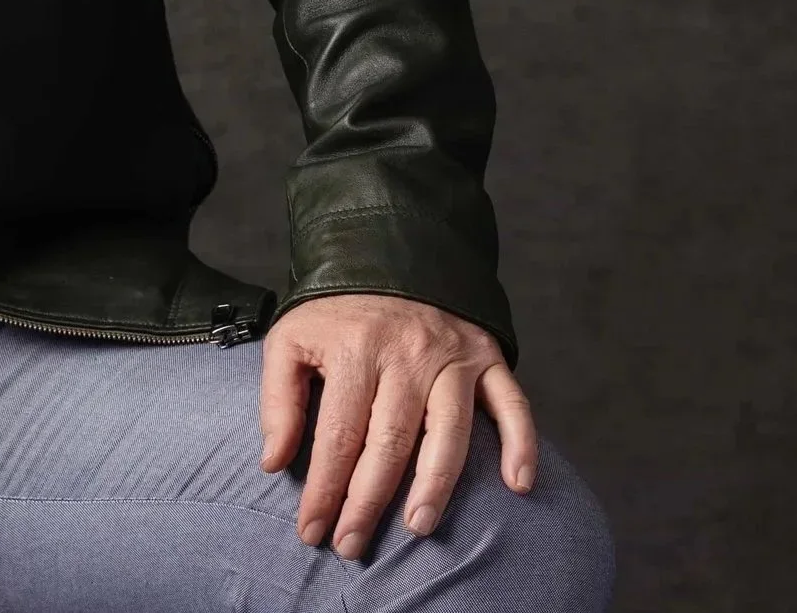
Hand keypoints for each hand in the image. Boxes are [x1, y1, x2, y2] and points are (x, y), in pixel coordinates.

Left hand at [258, 292, 536, 559]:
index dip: (324, 488)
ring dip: (436, 484)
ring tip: (418, 526)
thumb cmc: (336, 312)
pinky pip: (513, 403)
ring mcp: (452, 356)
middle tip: (352, 545)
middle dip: (368, 501)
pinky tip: (518, 484)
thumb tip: (274, 461)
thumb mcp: (290, 339)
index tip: (311, 530)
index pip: (338, 434)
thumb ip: (279, 399)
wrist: (389, 252)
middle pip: (390, 441)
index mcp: (355, 348)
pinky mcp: (487, 356)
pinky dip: (521, 443)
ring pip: (449, 430)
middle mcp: (407, 353)